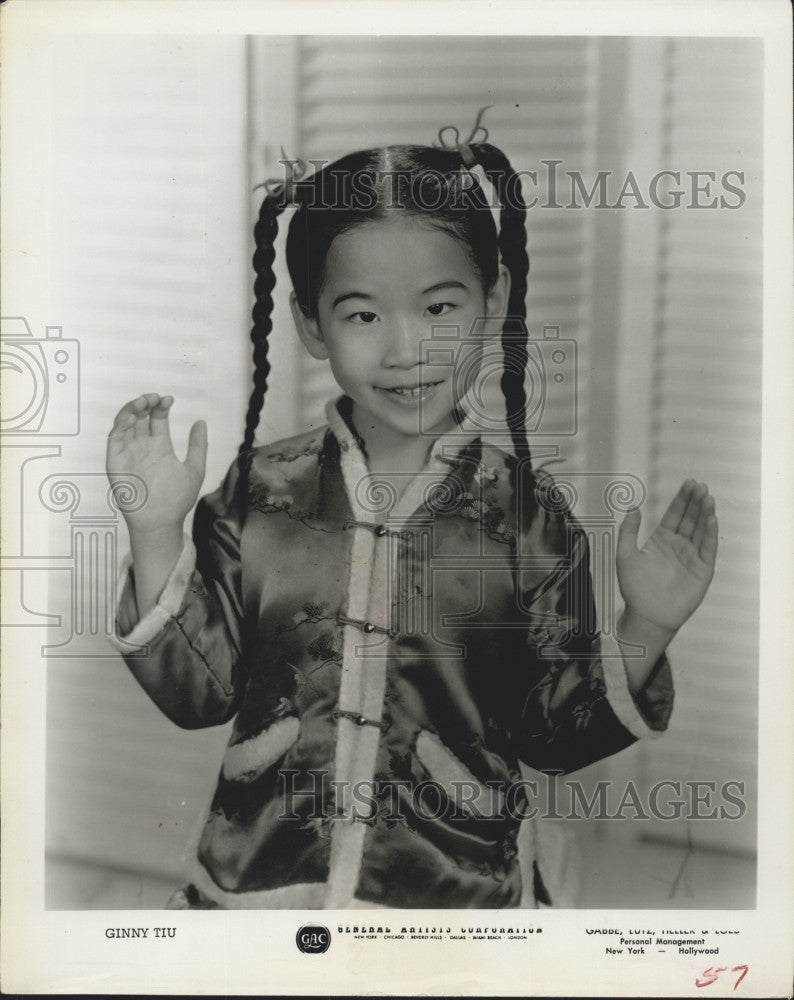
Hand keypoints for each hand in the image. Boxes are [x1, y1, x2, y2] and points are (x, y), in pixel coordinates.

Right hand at [106, 393, 206, 534]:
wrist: (161, 521)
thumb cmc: (177, 500)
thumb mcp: (194, 469)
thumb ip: (198, 446)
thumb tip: (201, 421)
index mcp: (160, 447)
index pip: (157, 419)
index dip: (161, 407)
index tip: (169, 399)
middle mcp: (142, 447)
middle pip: (140, 417)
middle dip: (146, 403)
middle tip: (155, 397)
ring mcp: (128, 453)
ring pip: (125, 424)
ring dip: (131, 409)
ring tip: (143, 401)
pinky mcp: (115, 461)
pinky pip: (114, 439)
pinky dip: (120, 425)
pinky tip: (130, 417)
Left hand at [616, 479, 717, 632]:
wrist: (646, 615)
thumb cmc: (634, 588)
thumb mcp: (625, 555)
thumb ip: (628, 531)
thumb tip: (633, 506)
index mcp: (662, 540)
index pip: (675, 514)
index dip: (682, 499)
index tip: (689, 483)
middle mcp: (679, 546)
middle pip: (690, 519)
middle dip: (696, 502)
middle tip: (701, 486)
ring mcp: (692, 557)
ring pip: (701, 531)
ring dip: (705, 514)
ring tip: (708, 498)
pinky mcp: (702, 570)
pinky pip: (708, 549)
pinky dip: (711, 533)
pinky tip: (712, 518)